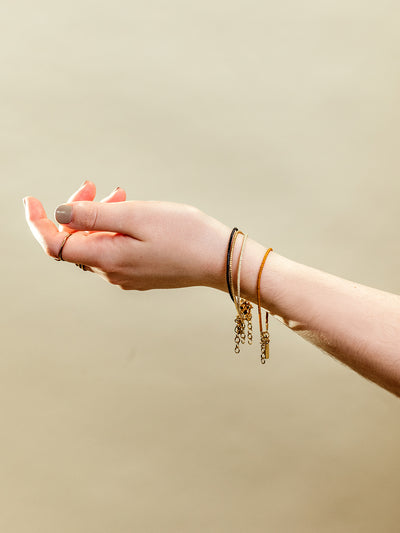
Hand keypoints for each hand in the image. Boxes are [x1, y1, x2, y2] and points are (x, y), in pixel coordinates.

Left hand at [23, 182, 230, 290]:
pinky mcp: (139, 273)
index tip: (31, 200)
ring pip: (96, 243)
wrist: (220, 260)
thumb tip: (60, 215)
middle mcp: (111, 272)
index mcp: (107, 258)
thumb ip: (94, 216)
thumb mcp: (137, 216)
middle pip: (75, 241)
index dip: (37, 223)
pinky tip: (131, 214)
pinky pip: (113, 249)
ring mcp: (126, 275)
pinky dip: (114, 229)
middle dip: (77, 210)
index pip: (55, 245)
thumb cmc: (185, 235)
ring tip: (120, 194)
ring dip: (99, 217)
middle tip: (94, 185)